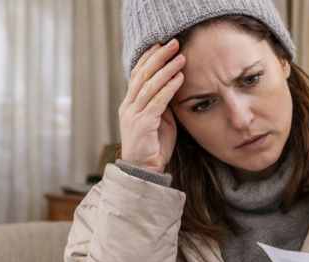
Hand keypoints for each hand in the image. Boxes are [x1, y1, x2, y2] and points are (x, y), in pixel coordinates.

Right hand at [118, 38, 185, 172]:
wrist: (144, 171)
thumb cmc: (153, 146)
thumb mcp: (160, 120)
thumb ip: (162, 103)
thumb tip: (174, 85)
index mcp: (130, 104)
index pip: (137, 75)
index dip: (148, 58)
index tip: (160, 44)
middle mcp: (128, 106)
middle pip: (142, 75)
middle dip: (158, 57)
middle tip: (173, 43)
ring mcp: (133, 115)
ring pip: (149, 86)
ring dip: (166, 70)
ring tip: (180, 57)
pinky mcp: (142, 125)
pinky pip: (157, 102)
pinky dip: (169, 89)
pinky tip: (179, 79)